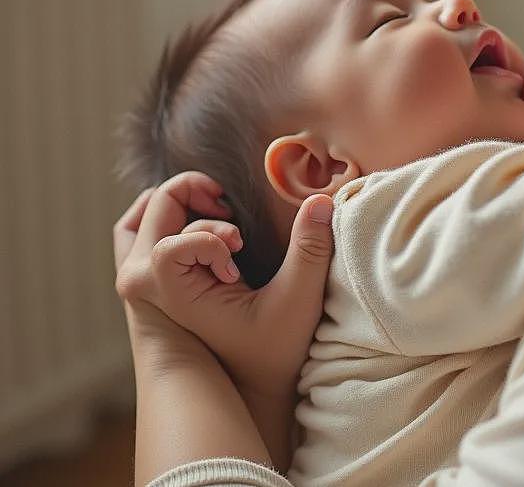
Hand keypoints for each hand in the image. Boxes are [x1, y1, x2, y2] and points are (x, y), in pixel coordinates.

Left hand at [114, 171, 334, 401]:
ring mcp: (144, 277)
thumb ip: (310, 250)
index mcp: (175, 295)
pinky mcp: (154, 274)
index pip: (170, 245)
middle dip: (196, 195)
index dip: (211, 236)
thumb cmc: (273, 350)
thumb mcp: (298, 300)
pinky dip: (172, 211)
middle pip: (155, 207)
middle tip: (230, 210)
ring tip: (218, 211)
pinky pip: (144, 227)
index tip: (238, 256)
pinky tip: (210, 223)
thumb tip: (320, 199)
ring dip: (180, 199)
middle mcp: (145, 283)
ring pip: (143, 213)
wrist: (246, 387)